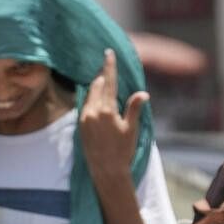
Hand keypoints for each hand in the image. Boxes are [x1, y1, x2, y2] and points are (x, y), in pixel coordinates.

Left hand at [80, 49, 147, 178]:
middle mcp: (92, 112)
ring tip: (102, 80)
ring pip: (89, 95)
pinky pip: (85, 105)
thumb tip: (143, 93)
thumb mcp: (132, 129)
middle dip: (102, 75)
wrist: (106, 171)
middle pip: (96, 85)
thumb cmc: (123, 151)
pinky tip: (96, 98)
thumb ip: (134, 109)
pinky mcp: (80, 126)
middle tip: (107, 65)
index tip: (108, 52)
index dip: (108, 66)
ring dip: (96, 86)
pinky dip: (92, 98)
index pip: (108, 82)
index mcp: (106, 110)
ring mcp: (84, 119)